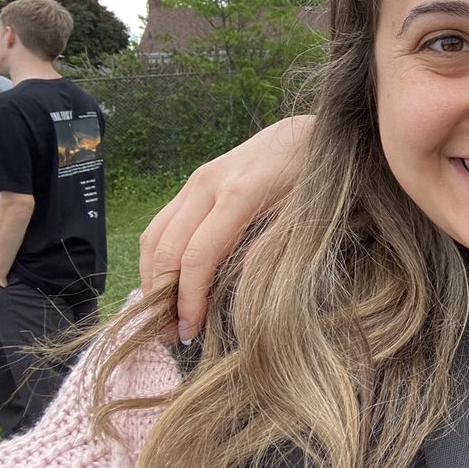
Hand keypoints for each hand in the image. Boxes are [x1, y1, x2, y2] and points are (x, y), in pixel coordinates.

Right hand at [139, 115, 313, 341]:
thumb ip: (273, 246)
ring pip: (155, 234)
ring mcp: (197, 180)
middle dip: (162, 295)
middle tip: (170, 334)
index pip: (197, 256)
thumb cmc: (317, 176)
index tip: (190, 332)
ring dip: (152, 277)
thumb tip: (241, 285)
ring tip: (163, 315)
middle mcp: (208, 184)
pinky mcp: (194, 182)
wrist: (310, 133)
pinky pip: (163, 222)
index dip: (189, 298)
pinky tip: (168, 283)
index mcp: (239, 194)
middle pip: (166, 247)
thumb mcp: (308, 213)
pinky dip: (158, 256)